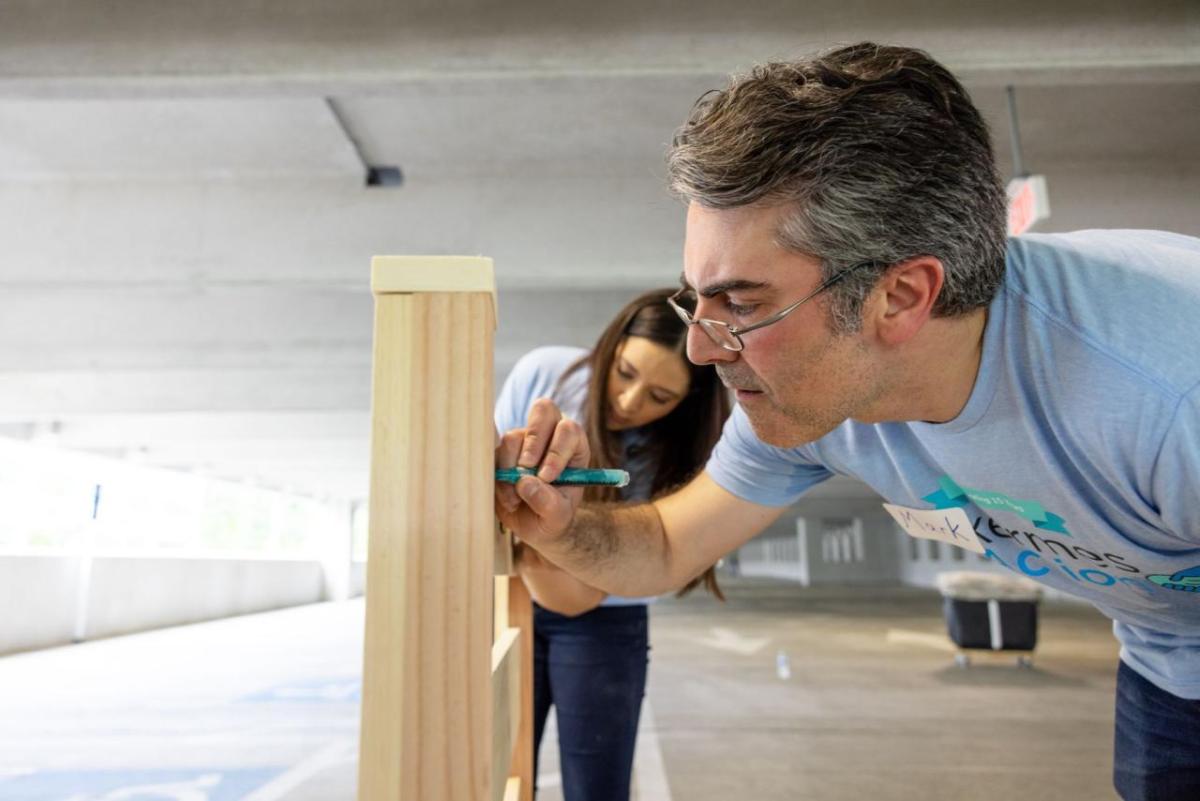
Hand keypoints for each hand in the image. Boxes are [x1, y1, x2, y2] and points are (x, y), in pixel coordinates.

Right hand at [494, 397, 589, 549]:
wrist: (534, 528)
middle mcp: (550, 436)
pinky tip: (508, 499)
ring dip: (511, 469)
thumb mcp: (558, 517)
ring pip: (513, 437)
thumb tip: (524, 483)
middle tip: (526, 468)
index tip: (546, 477)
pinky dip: (498, 478)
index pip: (569, 430)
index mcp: (573, 447)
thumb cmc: (553, 518)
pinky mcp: (502, 453)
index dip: (556, 450)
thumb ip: (548, 501)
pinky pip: (494, 454)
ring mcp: (524, 441)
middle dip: (534, 438)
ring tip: (517, 500)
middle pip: (543, 410)